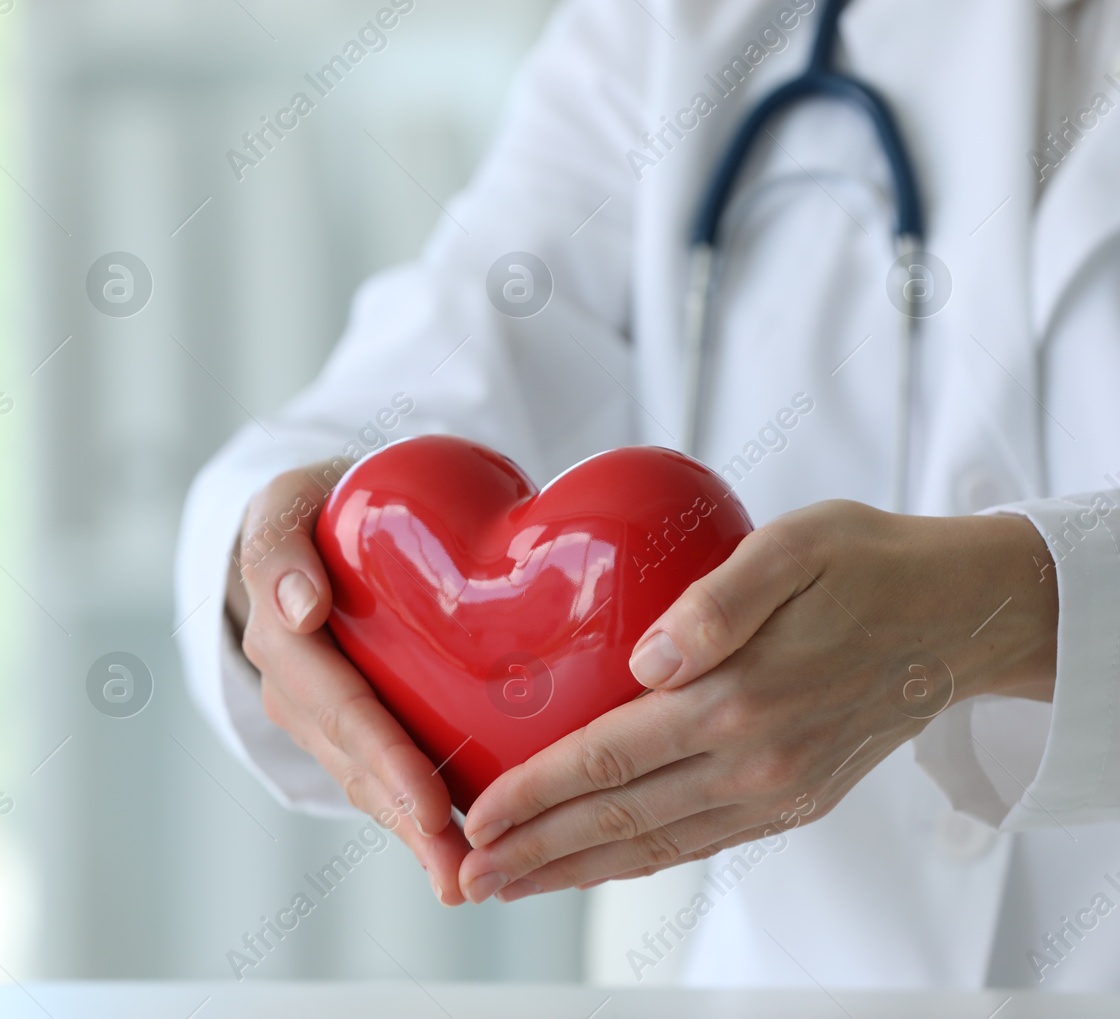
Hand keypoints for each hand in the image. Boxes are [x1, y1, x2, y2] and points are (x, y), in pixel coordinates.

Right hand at [228, 461, 470, 904]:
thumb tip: (301, 607)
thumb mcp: (286, 502)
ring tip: (465, 882)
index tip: (430, 802)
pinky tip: (461, 858)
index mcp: (280, 634)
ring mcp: (319, 715)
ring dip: (414, 835)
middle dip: (407, 818)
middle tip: (459, 867)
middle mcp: (293, 688)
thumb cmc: (317, 505)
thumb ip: (279, 546)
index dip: (384, 756)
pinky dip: (417, 818)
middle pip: (355, 762)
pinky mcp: (352, 725)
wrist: (317, 519)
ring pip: (368, 782)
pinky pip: (381, 775)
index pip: (336, 704)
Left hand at [456, 499, 1057, 903]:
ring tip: (512, 883)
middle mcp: (757, 763)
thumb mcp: (797, 547)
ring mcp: (778, 792)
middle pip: (621, 820)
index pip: (609, 759)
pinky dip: (639, 860)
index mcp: (741, 700)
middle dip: (536, 852)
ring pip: (656, 845)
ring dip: (577, 869)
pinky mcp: (795, 801)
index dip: (536, 793)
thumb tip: (647, 660)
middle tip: (467, 876)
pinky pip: (699, 843)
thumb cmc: (870, 563)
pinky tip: (598, 863)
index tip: (476, 819)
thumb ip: (719, 600)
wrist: (963, 616)